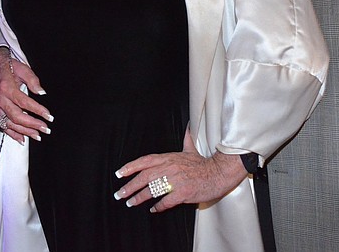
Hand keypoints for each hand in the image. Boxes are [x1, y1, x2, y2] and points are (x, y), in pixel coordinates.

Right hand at [0, 47, 52, 143]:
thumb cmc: (8, 67)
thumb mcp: (23, 69)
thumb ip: (33, 80)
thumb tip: (41, 91)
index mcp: (7, 88)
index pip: (24, 102)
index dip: (37, 110)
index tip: (48, 115)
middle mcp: (0, 99)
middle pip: (17, 116)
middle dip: (33, 125)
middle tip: (45, 128)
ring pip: (10, 124)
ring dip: (25, 131)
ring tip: (37, 135)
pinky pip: (3, 125)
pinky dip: (12, 134)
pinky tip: (22, 138)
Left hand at [113, 130, 247, 212]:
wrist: (219, 172)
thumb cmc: (204, 163)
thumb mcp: (191, 149)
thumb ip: (186, 140)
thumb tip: (188, 128)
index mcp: (169, 157)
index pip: (145, 161)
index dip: (130, 167)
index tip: (119, 173)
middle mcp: (170, 168)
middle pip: (144, 176)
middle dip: (129, 186)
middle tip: (119, 194)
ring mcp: (176, 180)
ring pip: (152, 189)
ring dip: (139, 197)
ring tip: (130, 202)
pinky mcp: (183, 193)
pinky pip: (166, 201)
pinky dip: (158, 206)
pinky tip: (153, 209)